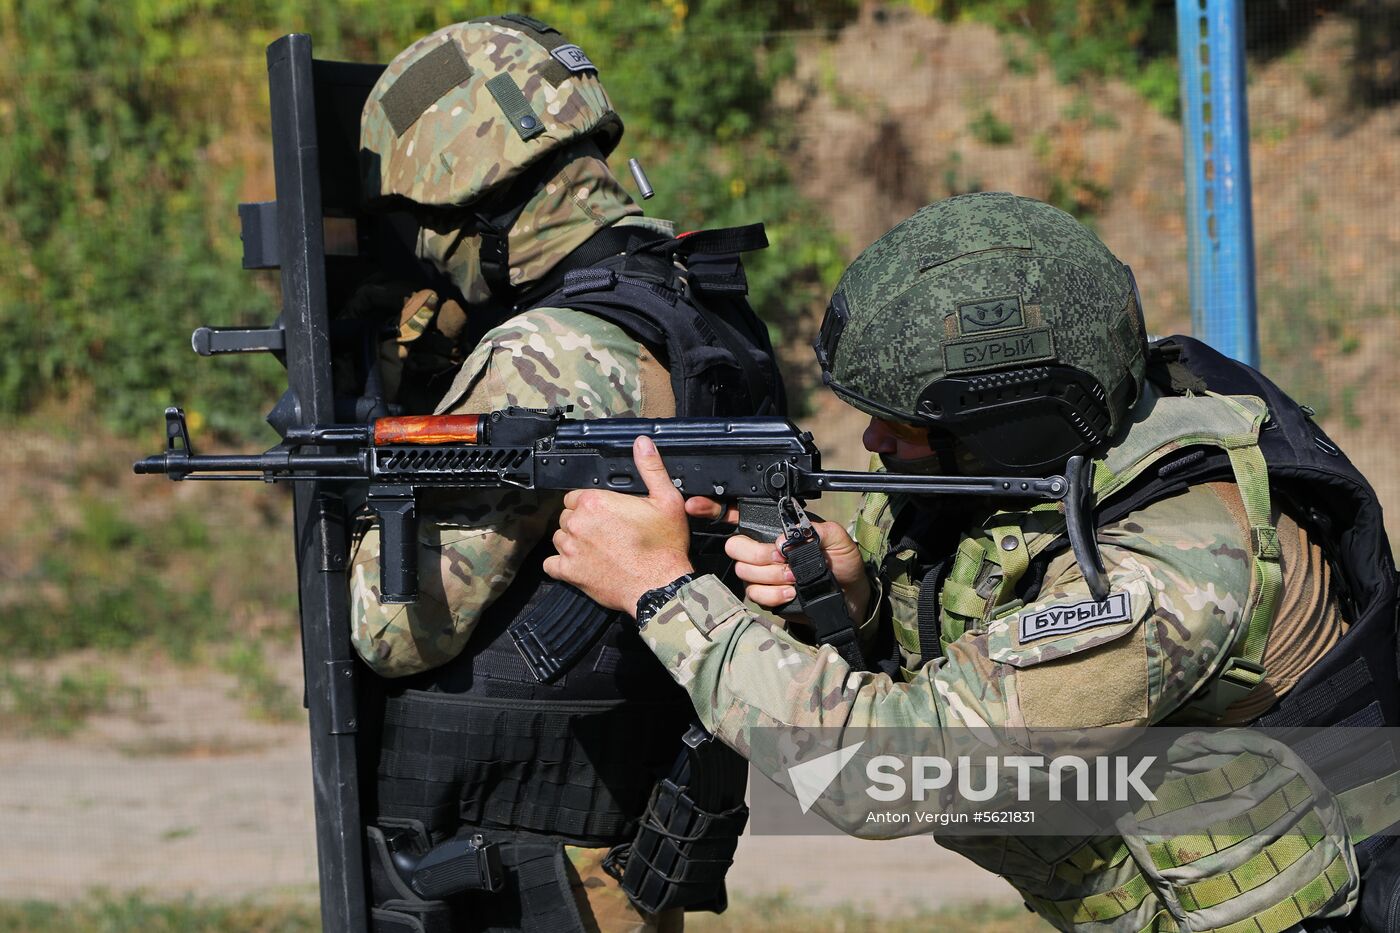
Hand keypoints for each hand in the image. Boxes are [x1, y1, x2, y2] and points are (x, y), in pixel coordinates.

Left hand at [543, 436, 695, 614]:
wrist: (660, 587)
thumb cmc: (664, 547)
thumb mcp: (666, 500)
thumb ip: (651, 468)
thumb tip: (642, 443)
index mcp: (596, 501)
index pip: (576, 495)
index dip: (591, 503)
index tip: (606, 512)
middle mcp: (578, 523)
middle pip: (567, 515)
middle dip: (582, 521)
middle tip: (605, 531)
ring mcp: (571, 549)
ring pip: (559, 538)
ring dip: (572, 541)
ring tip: (596, 547)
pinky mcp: (569, 572)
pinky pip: (551, 565)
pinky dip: (561, 564)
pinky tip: (579, 564)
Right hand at [685, 499, 871, 621]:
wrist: (850, 598)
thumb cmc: (842, 563)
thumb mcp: (836, 537)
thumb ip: (813, 530)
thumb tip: (782, 540)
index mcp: (774, 528)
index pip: (738, 513)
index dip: (712, 507)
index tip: (693, 505)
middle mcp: (762, 549)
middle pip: (734, 546)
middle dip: (757, 553)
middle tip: (782, 558)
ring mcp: (760, 573)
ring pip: (744, 572)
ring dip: (771, 576)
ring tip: (794, 577)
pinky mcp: (764, 596)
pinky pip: (754, 594)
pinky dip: (772, 594)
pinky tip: (790, 593)